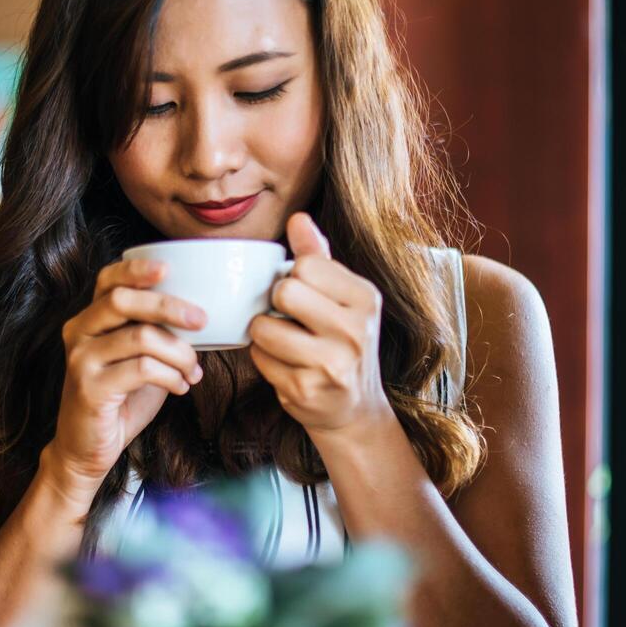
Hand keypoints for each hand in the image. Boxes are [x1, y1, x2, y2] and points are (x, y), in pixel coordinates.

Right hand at [46, 257, 205, 494]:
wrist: (87, 448)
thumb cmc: (121, 398)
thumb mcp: (140, 357)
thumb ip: (156, 332)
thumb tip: (201, 313)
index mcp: (90, 318)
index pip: (108, 279)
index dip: (136, 269)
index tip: (169, 268)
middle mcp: (79, 332)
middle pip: (123, 301)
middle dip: (169, 306)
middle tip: (202, 321)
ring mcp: (81, 360)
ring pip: (140, 337)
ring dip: (179, 353)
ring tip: (193, 370)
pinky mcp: (90, 388)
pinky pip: (142, 369)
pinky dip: (171, 376)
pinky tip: (181, 386)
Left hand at [247, 213, 395, 439]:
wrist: (354, 408)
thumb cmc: (341, 341)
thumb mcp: (342, 298)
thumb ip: (318, 257)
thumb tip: (298, 218)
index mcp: (365, 299)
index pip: (306, 266)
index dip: (293, 278)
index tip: (304, 296)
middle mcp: (355, 331)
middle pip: (285, 291)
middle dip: (276, 303)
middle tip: (289, 317)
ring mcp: (331, 364)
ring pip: (264, 327)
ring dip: (264, 332)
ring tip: (284, 340)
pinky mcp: (305, 390)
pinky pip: (260, 358)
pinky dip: (264, 359)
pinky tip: (285, 365)